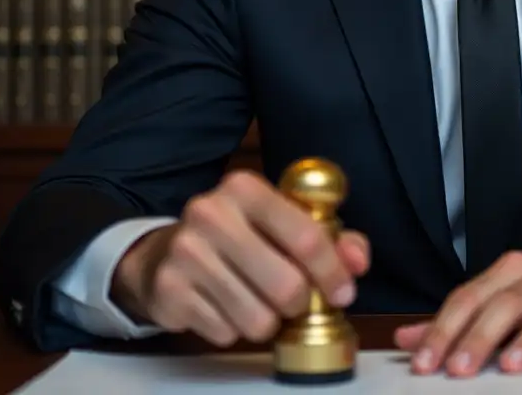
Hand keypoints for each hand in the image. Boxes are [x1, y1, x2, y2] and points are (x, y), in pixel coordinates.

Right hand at [110, 169, 369, 346]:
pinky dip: (234, 328)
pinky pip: (226, 333)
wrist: (165, 252)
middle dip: (299, 303)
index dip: (333, 272)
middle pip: (286, 285)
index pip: (307, 237)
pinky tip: (225, 306)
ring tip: (256, 301)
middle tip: (293, 299)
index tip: (343, 292)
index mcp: (245, 187)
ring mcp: (186, 252)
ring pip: (257, 318)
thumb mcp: (283, 220)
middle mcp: (211, 213)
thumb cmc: (240, 235)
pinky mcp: (169, 291)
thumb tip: (357, 261)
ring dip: (267, 320)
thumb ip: (331, 236)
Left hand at [393, 248, 521, 376]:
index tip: (423, 361)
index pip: (469, 296)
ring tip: (508, 367)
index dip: (443, 329)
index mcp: (511, 270)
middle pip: (504, 304)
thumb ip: (458, 320)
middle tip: (457, 369)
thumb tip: (406, 339)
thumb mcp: (506, 297)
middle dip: (478, 338)